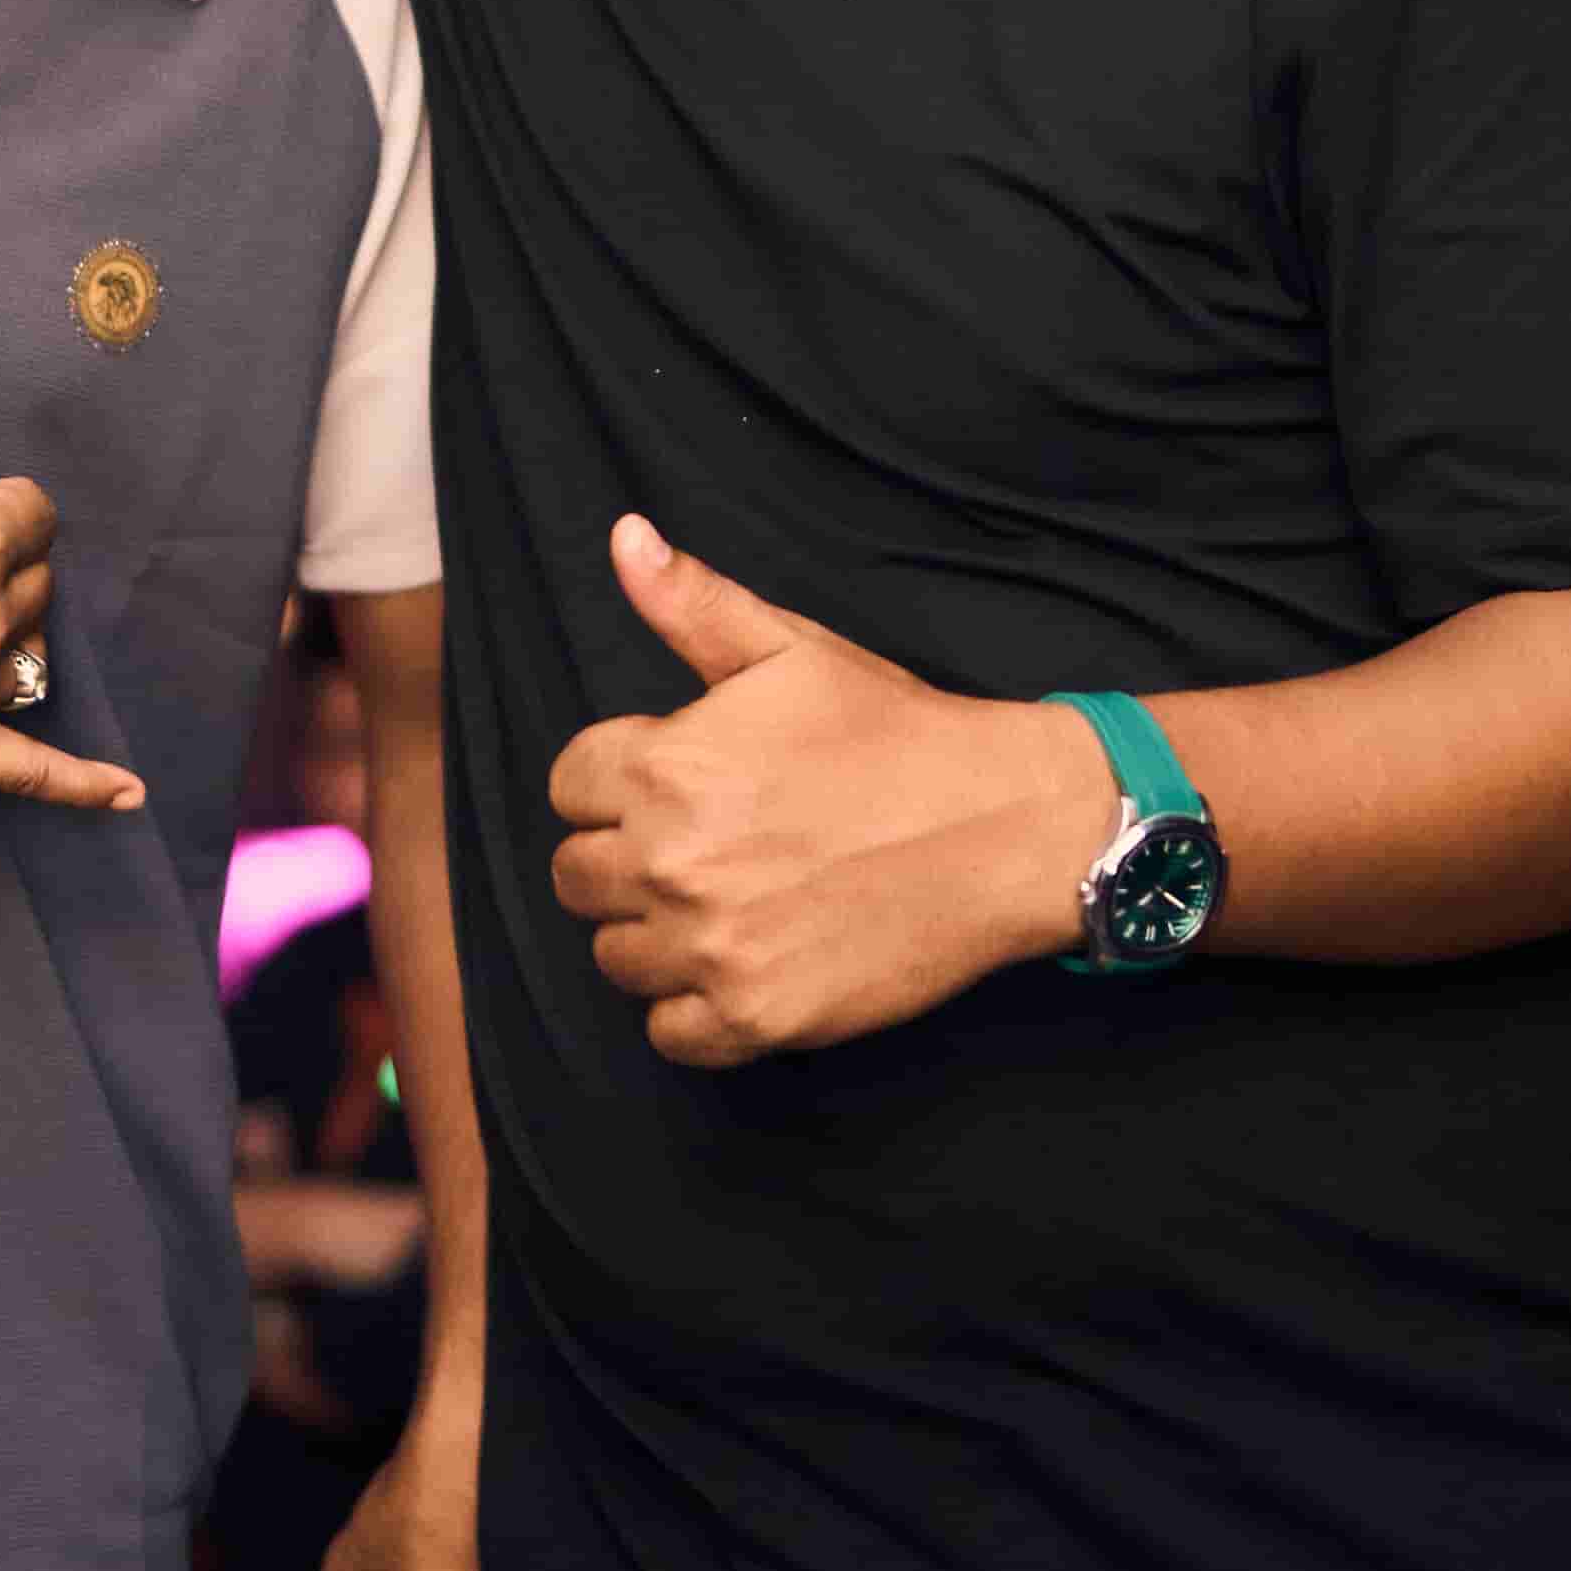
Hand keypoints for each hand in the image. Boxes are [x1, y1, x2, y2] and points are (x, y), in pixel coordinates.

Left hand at [546, 512, 1109, 1066]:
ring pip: (614, 957)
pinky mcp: (754, 1016)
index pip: (567, 787)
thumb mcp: (792, 650)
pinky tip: (742, 964)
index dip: (619, 781)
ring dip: (655, 936)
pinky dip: (693, 1010)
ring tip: (728, 904)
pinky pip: (667, 1033)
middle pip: (575, 876)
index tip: (679, 786)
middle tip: (707, 847)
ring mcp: (710, 946)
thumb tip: (622, 537)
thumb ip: (692, 603)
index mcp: (663, 765)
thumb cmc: (895, 733)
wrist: (1003, 827)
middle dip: (626, 858)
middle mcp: (671, 860)